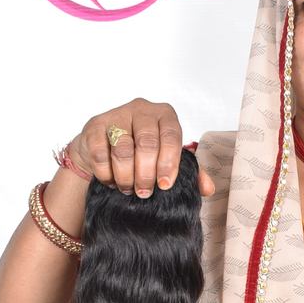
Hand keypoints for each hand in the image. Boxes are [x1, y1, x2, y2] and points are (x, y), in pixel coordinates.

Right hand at [68, 97, 215, 197]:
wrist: (103, 146)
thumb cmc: (141, 152)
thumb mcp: (167, 159)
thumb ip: (190, 172)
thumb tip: (208, 189)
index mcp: (165, 115)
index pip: (171, 136)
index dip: (169, 163)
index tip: (165, 185)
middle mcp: (142, 110)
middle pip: (147, 144)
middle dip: (146, 174)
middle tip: (145, 192)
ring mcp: (117, 115)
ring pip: (123, 150)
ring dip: (126, 176)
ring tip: (128, 189)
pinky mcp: (95, 125)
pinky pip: (100, 153)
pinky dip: (106, 173)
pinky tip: (111, 181)